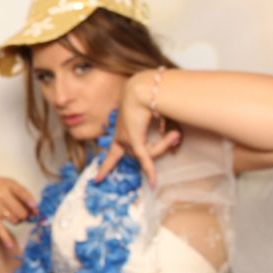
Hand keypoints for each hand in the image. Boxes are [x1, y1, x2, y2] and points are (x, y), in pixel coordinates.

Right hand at [0, 174, 36, 249]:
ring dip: (17, 221)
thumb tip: (35, 208)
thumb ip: (22, 193)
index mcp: (8, 184)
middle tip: (22, 213)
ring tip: (12, 215)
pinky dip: (5, 237)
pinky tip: (10, 245)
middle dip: (25, 215)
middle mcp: (1, 194)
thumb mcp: (7, 183)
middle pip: (22, 212)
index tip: (36, 210)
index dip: (31, 203)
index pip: (23, 193)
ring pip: (15, 220)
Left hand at [96, 71, 180, 185]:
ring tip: (175, 133)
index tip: (97, 178)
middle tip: (160, 145)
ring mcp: (126, 139)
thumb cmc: (146, 100)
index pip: (112, 152)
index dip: (106, 166)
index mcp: (120, 132)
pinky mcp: (134, 140)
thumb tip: (174, 138)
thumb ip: (158, 131)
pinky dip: (150, 170)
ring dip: (164, 145)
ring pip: (147, 153)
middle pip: (138, 154)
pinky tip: (153, 182)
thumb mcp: (149, 118)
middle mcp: (121, 136)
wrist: (141, 90)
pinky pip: (145, 158)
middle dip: (158, 149)